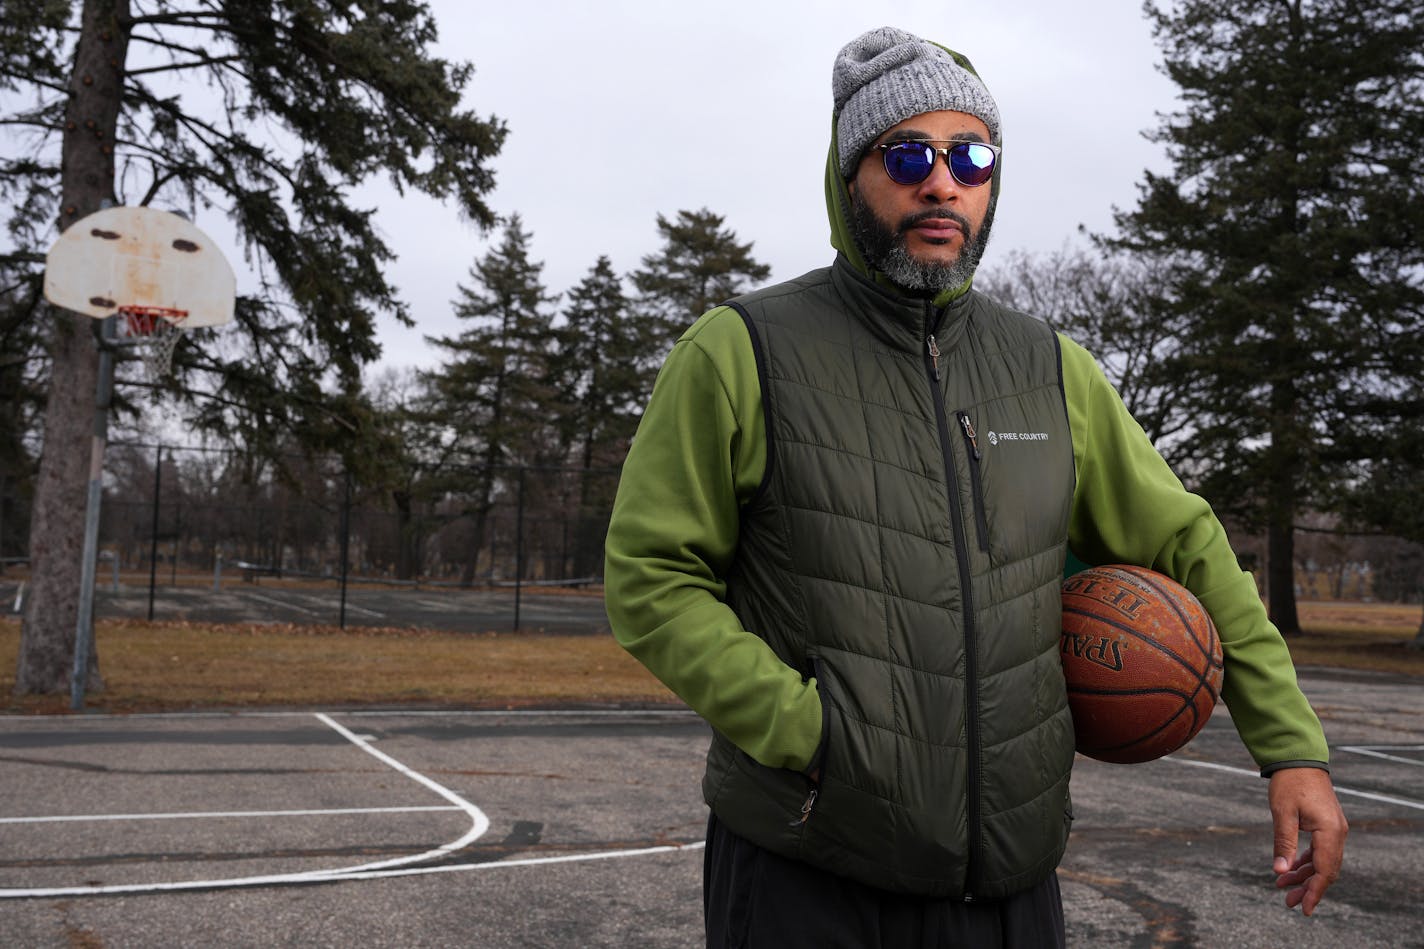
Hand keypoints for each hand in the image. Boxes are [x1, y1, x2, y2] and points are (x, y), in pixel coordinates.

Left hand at [1269, 767, 1347, 914]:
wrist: (1299, 759)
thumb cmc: (1290, 783)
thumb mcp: (1282, 813)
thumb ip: (1283, 843)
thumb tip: (1280, 870)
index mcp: (1330, 832)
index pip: (1325, 870)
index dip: (1314, 891)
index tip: (1304, 908)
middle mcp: (1338, 833)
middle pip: (1326, 870)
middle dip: (1308, 887)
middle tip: (1288, 901)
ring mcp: (1334, 829)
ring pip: (1323, 862)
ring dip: (1305, 875)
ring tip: (1283, 886)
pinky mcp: (1327, 825)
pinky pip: (1320, 851)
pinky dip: (1306, 861)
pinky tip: (1291, 869)